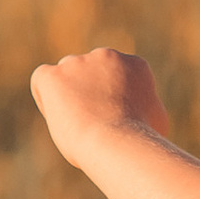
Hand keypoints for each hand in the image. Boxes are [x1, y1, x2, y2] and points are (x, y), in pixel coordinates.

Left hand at [31, 46, 169, 168]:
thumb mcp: (156, 120)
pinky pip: (43, 80)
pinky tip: (58, 116)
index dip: (113, 98)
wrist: (116, 142)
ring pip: (67, 76)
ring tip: (77, 127)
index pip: (118, 75)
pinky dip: (46, 98)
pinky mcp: (53, 75)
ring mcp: (77, 63)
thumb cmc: (141, 140)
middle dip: (90, 93)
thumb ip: (143, 107)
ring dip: (69, 97)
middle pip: (91, 72)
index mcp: (135, 64)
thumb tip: (139, 112)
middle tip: (94, 124)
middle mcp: (107, 55)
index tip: (114, 120)